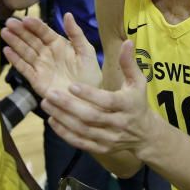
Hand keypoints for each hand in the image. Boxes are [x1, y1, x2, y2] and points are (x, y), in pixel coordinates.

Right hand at [2, 14, 102, 99]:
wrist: (88, 99)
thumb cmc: (89, 74)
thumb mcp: (86, 51)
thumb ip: (76, 33)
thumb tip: (68, 14)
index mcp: (58, 44)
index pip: (44, 31)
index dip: (34, 25)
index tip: (25, 19)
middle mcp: (47, 53)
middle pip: (31, 40)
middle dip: (20, 31)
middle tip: (9, 22)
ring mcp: (40, 66)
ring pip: (25, 52)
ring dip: (14, 42)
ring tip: (4, 32)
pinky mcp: (36, 80)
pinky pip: (24, 68)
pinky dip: (15, 60)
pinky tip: (7, 51)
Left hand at [39, 40, 155, 158]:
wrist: (144, 134)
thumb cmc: (137, 101)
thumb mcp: (137, 81)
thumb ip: (129, 62)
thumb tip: (127, 41)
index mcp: (127, 105)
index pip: (106, 101)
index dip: (89, 94)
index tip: (71, 85)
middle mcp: (118, 123)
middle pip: (90, 117)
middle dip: (69, 106)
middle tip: (50, 93)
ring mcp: (109, 138)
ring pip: (82, 130)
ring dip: (62, 118)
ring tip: (46, 103)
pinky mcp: (101, 148)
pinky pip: (80, 142)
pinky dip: (64, 133)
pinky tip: (52, 120)